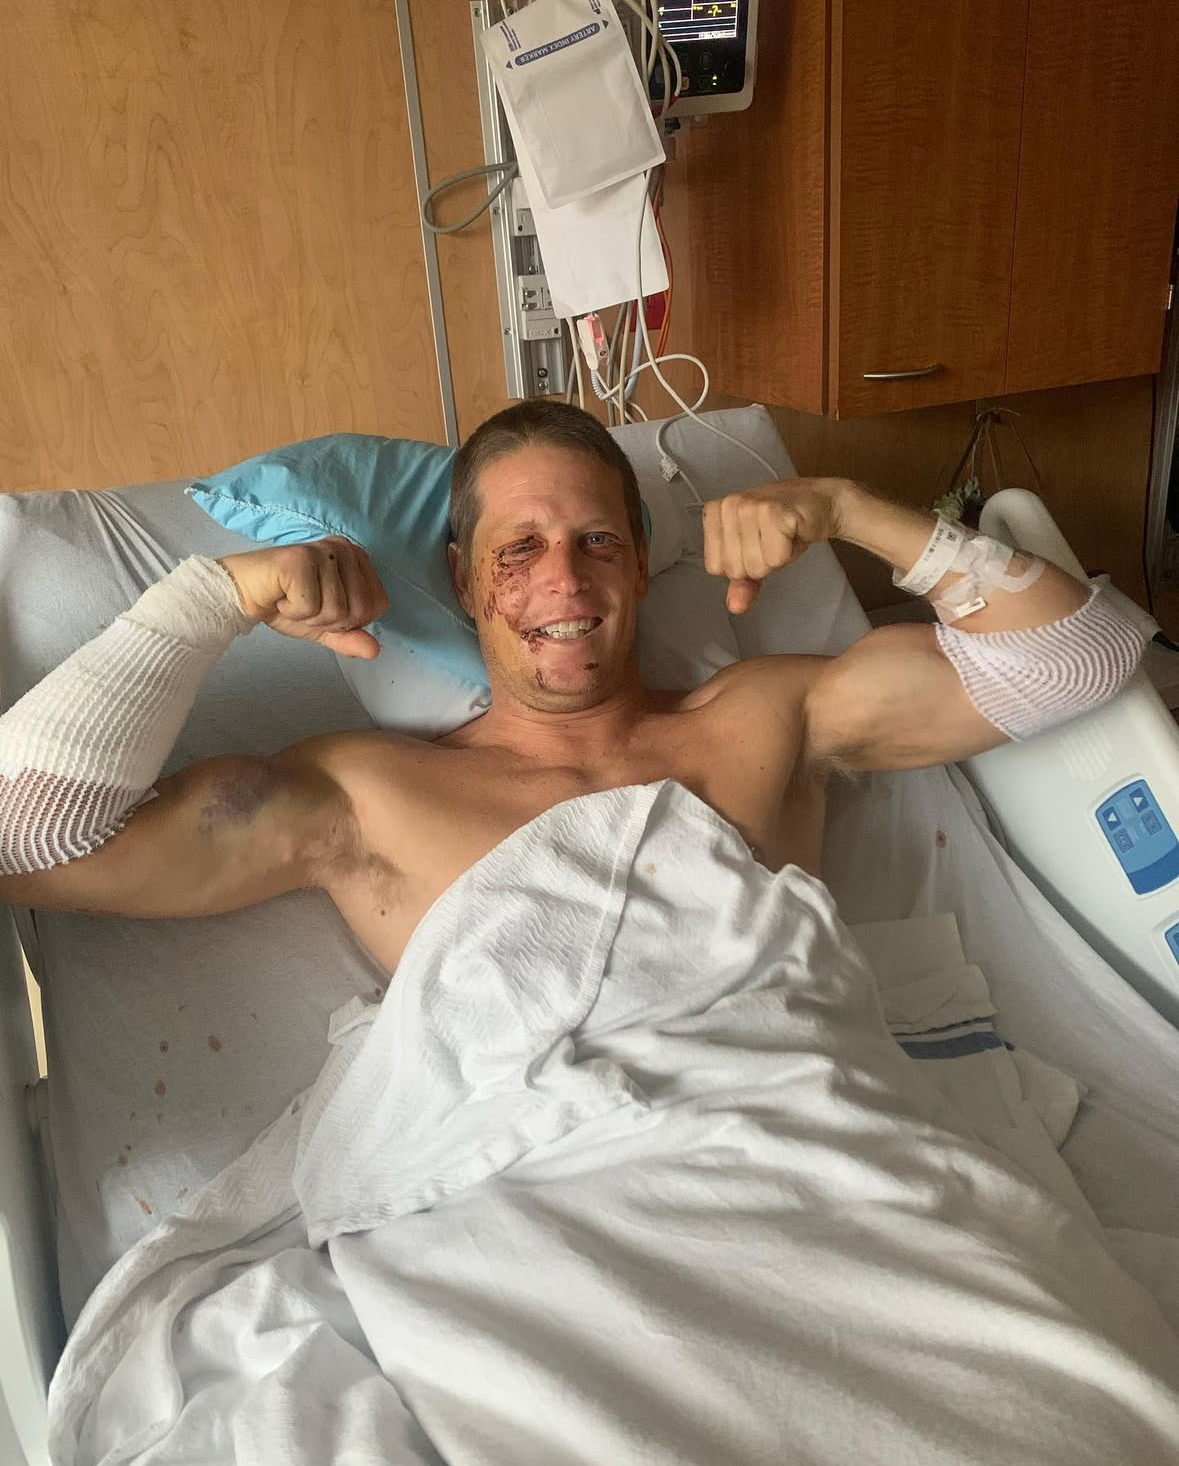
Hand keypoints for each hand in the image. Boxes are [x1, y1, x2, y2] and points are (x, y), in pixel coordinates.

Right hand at [218, 538, 389, 659]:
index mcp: (357, 558)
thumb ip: (350, 637)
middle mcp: (344, 548)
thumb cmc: (284, 603)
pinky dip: (292, 611)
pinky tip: (280, 596)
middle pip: (360, 610)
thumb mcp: (324, 625)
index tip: (323, 607)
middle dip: (329, 620)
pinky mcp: (300, 558)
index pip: (378, 605)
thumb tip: (375, 650)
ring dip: (308, 616)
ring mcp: (323, 551)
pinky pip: (311, 606)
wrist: (243, 593)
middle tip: (305, 604)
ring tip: (291, 600)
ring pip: (336, 610)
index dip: (350, 620)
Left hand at [702, 477, 854, 613]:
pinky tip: (792, 532)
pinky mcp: (773, 512)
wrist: (821, 502)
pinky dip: (789, 552)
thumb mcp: (756, 554)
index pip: (716, 567)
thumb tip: (735, 606)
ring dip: (776, 557)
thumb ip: (742, 582)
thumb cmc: (786, 525)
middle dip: (761, 563)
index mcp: (715, 513)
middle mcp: (729, 506)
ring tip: (782, 535)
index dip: (743, 564)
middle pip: (736, 569)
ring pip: (756, 566)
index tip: (758, 544)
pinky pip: (775, 558)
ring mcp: (749, 506)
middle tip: (773, 539)